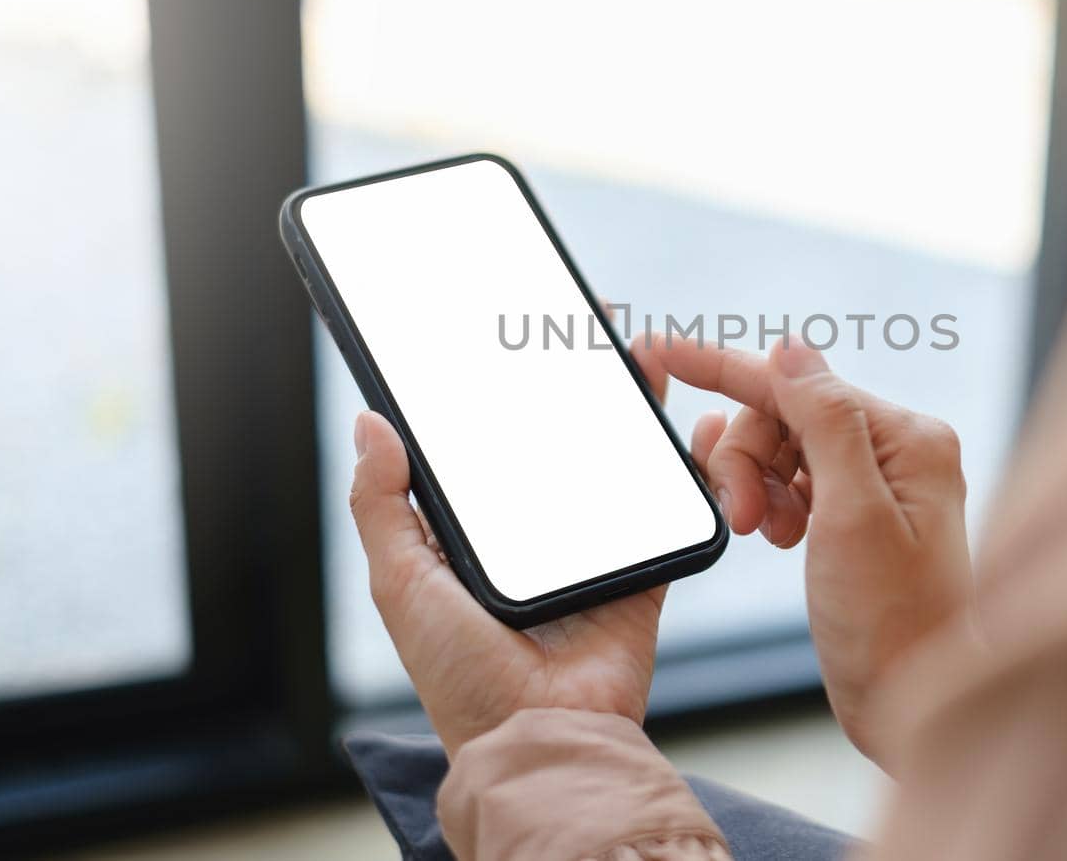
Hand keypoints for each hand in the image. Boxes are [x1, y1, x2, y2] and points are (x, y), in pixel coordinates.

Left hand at [347, 346, 725, 754]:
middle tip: (589, 331)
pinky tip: (695, 422)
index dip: (501, 395)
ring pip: (618, 466)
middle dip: (578, 389)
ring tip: (646, 354)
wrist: (540, 735)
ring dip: (634, 412)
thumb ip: (382, 505)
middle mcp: (536, 540)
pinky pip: (669, 512)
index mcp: (476, 539)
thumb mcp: (399, 581)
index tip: (514, 338)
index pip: (490, 450)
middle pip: (560, 447)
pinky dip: (687, 470)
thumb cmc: (458, 672)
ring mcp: (592, 553)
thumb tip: (370, 424)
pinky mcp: (642, 573)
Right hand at [655, 340, 972, 762]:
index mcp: (908, 440)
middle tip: (741, 519)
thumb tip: (792, 349)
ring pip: (783, 448)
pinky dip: (772, 503)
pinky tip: (777, 536)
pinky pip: (794, 481)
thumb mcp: (852, 518)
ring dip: (756, 485)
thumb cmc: (893, 626)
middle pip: (785, 415)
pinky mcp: (861, 516)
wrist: (915, 711)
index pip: (799, 385)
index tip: (662, 349)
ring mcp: (882, 484)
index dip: (725, 367)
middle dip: (748, 459)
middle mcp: (900, 451)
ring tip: (761, 533)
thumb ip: (826, 423)